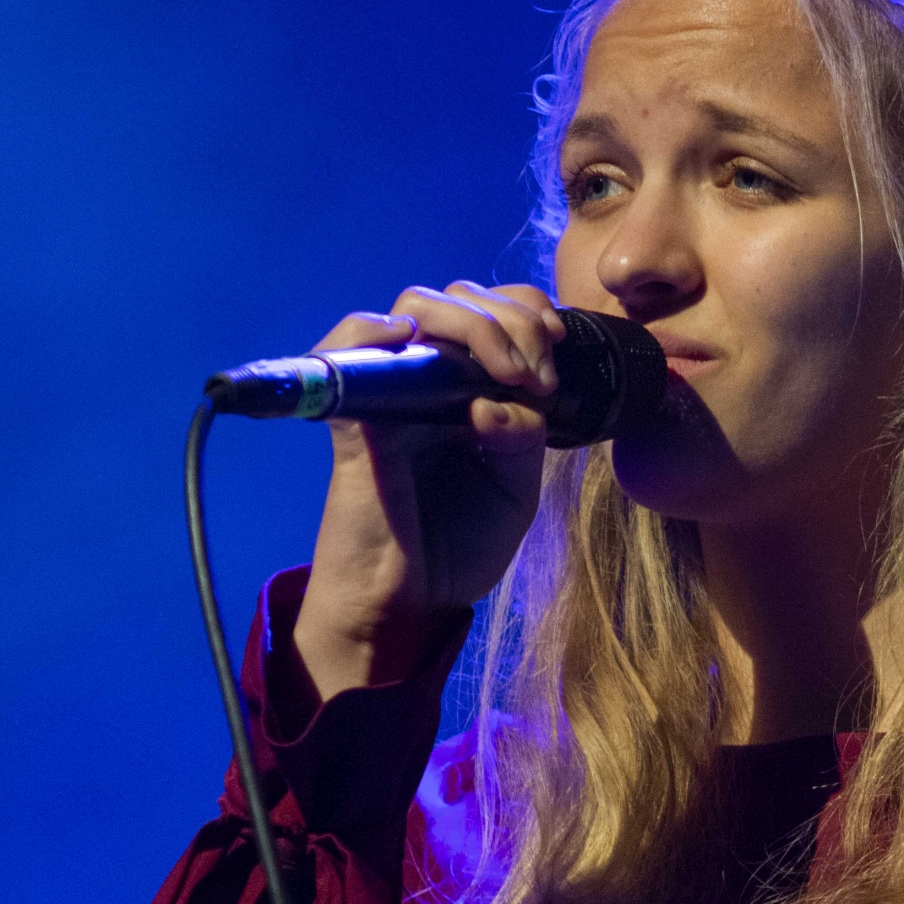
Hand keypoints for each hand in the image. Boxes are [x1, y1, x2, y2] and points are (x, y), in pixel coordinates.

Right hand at [293, 282, 565, 700]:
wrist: (409, 605)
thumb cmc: (456, 548)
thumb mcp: (516, 486)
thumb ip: (525, 433)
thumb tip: (503, 396)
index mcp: (468, 386)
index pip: (494, 310)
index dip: (528, 310)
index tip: (560, 344)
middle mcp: (427, 377)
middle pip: (460, 298)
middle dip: (514, 319)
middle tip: (538, 375)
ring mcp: (388, 391)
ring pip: (416, 307)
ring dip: (471, 324)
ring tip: (507, 372)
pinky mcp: (353, 416)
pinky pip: (343, 349)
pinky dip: (370, 330)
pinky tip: (408, 337)